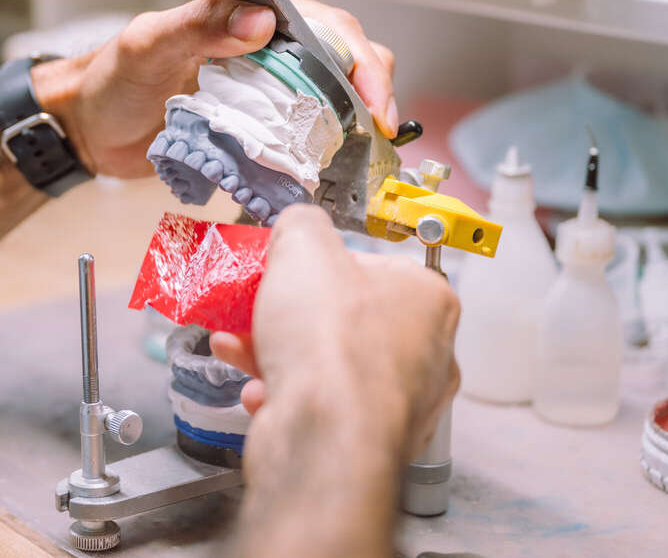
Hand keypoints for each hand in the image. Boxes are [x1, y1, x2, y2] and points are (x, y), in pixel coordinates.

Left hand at [33, 0, 396, 178]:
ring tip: (364, 154)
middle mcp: (263, 52)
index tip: (374, 98)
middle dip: (370, 90)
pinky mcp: (252, 129)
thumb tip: (262, 23)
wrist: (89, 130)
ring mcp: (260, 92)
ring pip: (326, 100)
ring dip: (351, 124)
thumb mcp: (149, 45)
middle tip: (380, 130)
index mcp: (245, 18)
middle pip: (339, 60)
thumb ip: (200, 26)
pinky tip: (329, 168)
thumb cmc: (111, 81)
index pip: (322, 25)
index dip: (358, 58)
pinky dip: (319, 152)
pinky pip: (298, 136)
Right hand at [211, 204, 458, 457]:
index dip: (322, 267)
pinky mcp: (367, 441)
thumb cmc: (332, 348)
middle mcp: (427, 355)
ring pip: (329, 365)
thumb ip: (300, 225)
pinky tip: (260, 391)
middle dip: (289, 314)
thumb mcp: (302, 249)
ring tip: (239, 346)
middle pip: (345, 318)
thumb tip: (296, 226)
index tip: (288, 269)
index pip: (372, 267)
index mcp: (428, 300)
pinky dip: (286, 395)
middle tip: (258, 307)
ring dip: (276, 353)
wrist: (323, 438)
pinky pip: (321, 406)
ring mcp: (400, 404)